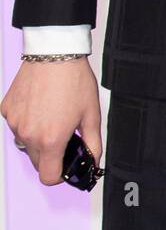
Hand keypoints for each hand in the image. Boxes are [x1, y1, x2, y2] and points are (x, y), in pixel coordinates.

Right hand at [1, 59, 101, 185]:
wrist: (54, 52)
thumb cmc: (74, 80)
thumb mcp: (91, 113)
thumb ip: (93, 143)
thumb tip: (93, 161)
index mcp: (51, 140)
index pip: (48, 177)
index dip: (60, 175)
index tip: (66, 164)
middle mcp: (29, 135)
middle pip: (37, 162)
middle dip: (51, 154)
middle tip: (64, 134)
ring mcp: (15, 123)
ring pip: (26, 143)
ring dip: (37, 138)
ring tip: (51, 115)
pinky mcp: (7, 110)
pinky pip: (16, 125)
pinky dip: (27, 121)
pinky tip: (39, 105)